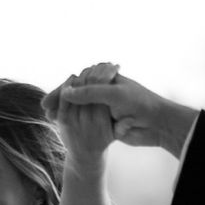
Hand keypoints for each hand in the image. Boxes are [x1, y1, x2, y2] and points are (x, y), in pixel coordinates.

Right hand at [47, 67, 195, 157]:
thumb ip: (89, 93)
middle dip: (60, 101)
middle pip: (76, 93)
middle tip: (46, 111)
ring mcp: (104, 105)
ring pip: (79, 107)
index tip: (49, 102)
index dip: (62, 91)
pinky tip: (62, 127)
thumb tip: (66, 93)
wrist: (158, 125)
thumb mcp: (113, 95)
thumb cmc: (140, 104)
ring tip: (51, 119)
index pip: (77, 81)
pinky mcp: (107, 120)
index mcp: (105, 77)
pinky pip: (86, 120)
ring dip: (65, 112)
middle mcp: (104, 89)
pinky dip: (75, 122)